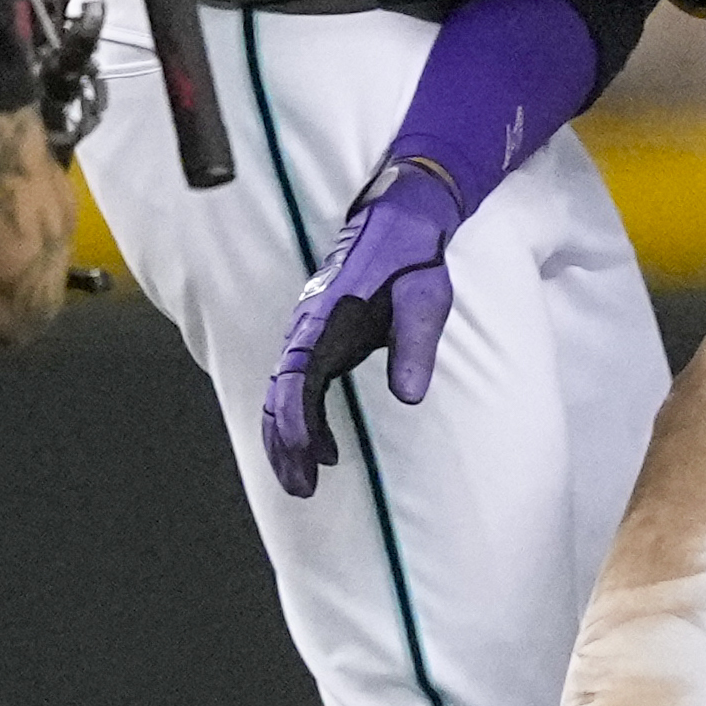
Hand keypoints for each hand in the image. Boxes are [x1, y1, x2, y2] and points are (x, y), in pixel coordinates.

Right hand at [262, 162, 462, 501]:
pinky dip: (299, 419)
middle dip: (285, 443)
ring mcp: (308, 331)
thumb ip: (415, 345)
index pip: (296, 377)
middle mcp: (307, 326)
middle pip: (279, 393)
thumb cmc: (415, 258)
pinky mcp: (319, 336)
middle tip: (302, 487)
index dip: (297, 419)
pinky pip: (295, 383)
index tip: (309, 455)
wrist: (402, 217)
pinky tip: (322, 448)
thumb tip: (408, 396)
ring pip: (281, 392)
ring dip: (287, 438)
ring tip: (304, 481)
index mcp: (327, 317)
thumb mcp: (426, 300)